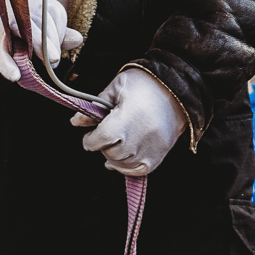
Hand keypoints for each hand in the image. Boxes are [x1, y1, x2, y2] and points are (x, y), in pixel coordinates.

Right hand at [0, 0, 81, 82]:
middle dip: (50, 41)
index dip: (59, 34)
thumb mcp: (41, 25)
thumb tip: (78, 39)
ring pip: (25, 31)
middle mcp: (22, 6)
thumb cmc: (20, 24)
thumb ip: (59, 33)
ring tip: (49, 62)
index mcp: (38, 0)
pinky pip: (1, 52)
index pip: (55, 14)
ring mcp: (5, 21)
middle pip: (41, 21)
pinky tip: (15, 76)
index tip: (57, 53)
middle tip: (56, 59)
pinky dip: (8, 65)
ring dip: (37, 46)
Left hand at [69, 68, 186, 175]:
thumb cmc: (146, 84)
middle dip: (102, 146)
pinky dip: (126, 167)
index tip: (89, 134)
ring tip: (114, 143)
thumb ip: (95, 106)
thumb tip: (76, 121)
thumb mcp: (117, 87)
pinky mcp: (159, 155)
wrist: (178, 89)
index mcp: (127, 118)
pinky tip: (122, 158)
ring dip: (113, 157)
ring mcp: (151, 149)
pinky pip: (138, 171)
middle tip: (103, 134)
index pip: (101, 139)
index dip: (90, 139)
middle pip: (111, 153)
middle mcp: (140, 137)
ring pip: (122, 164)